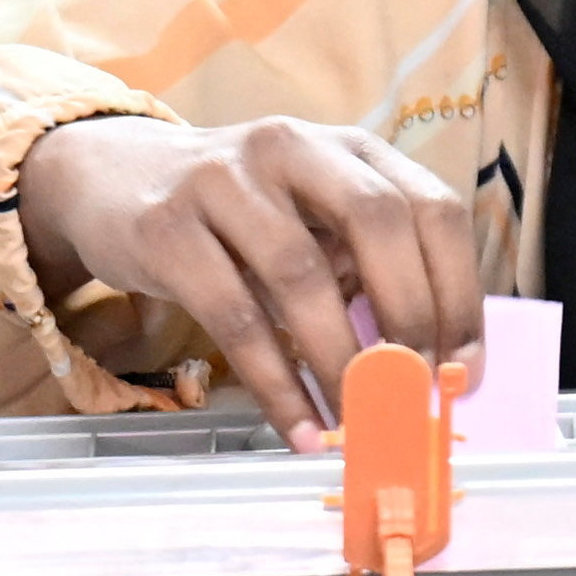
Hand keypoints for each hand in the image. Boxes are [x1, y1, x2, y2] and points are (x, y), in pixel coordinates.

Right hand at [16, 114, 482, 451]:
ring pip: (303, 276)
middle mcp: (294, 147)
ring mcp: (224, 181)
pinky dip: (277, 385)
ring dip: (341, 361)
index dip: (460, 291)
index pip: (432, 208)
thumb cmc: (236, 213)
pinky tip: (300, 428)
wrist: (108, 178)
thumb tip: (429, 363)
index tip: (467, 365)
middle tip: (418, 390)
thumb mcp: (309, 217)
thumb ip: (364, 266)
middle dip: (411, 317)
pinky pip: (235, 318)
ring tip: (359, 421)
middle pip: (379, 224)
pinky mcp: (166, 227)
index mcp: (349, 147)